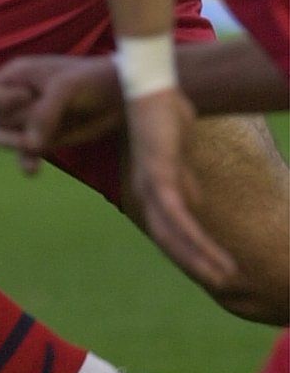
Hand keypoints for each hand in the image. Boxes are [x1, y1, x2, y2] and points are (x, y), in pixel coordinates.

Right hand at [0, 54, 124, 172]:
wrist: (120, 96)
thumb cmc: (92, 79)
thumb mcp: (66, 87)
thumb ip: (44, 113)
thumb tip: (29, 146)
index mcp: (16, 76)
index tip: (25, 98)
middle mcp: (16, 98)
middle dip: (14, 125)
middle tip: (44, 121)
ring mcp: (29, 120)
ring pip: (4, 138)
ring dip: (18, 146)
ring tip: (41, 146)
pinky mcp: (43, 138)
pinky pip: (23, 154)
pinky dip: (26, 162)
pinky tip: (34, 169)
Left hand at [126, 88, 236, 289]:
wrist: (149, 88)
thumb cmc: (163, 116)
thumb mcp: (177, 155)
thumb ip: (184, 180)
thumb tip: (195, 203)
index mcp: (151, 188)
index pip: (169, 228)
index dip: (189, 250)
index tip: (211, 266)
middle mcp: (146, 192)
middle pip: (169, 240)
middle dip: (195, 263)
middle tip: (224, 283)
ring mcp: (151, 184)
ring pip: (174, 234)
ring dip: (199, 257)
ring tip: (225, 277)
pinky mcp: (158, 174)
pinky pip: (177, 213)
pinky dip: (193, 236)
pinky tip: (210, 251)